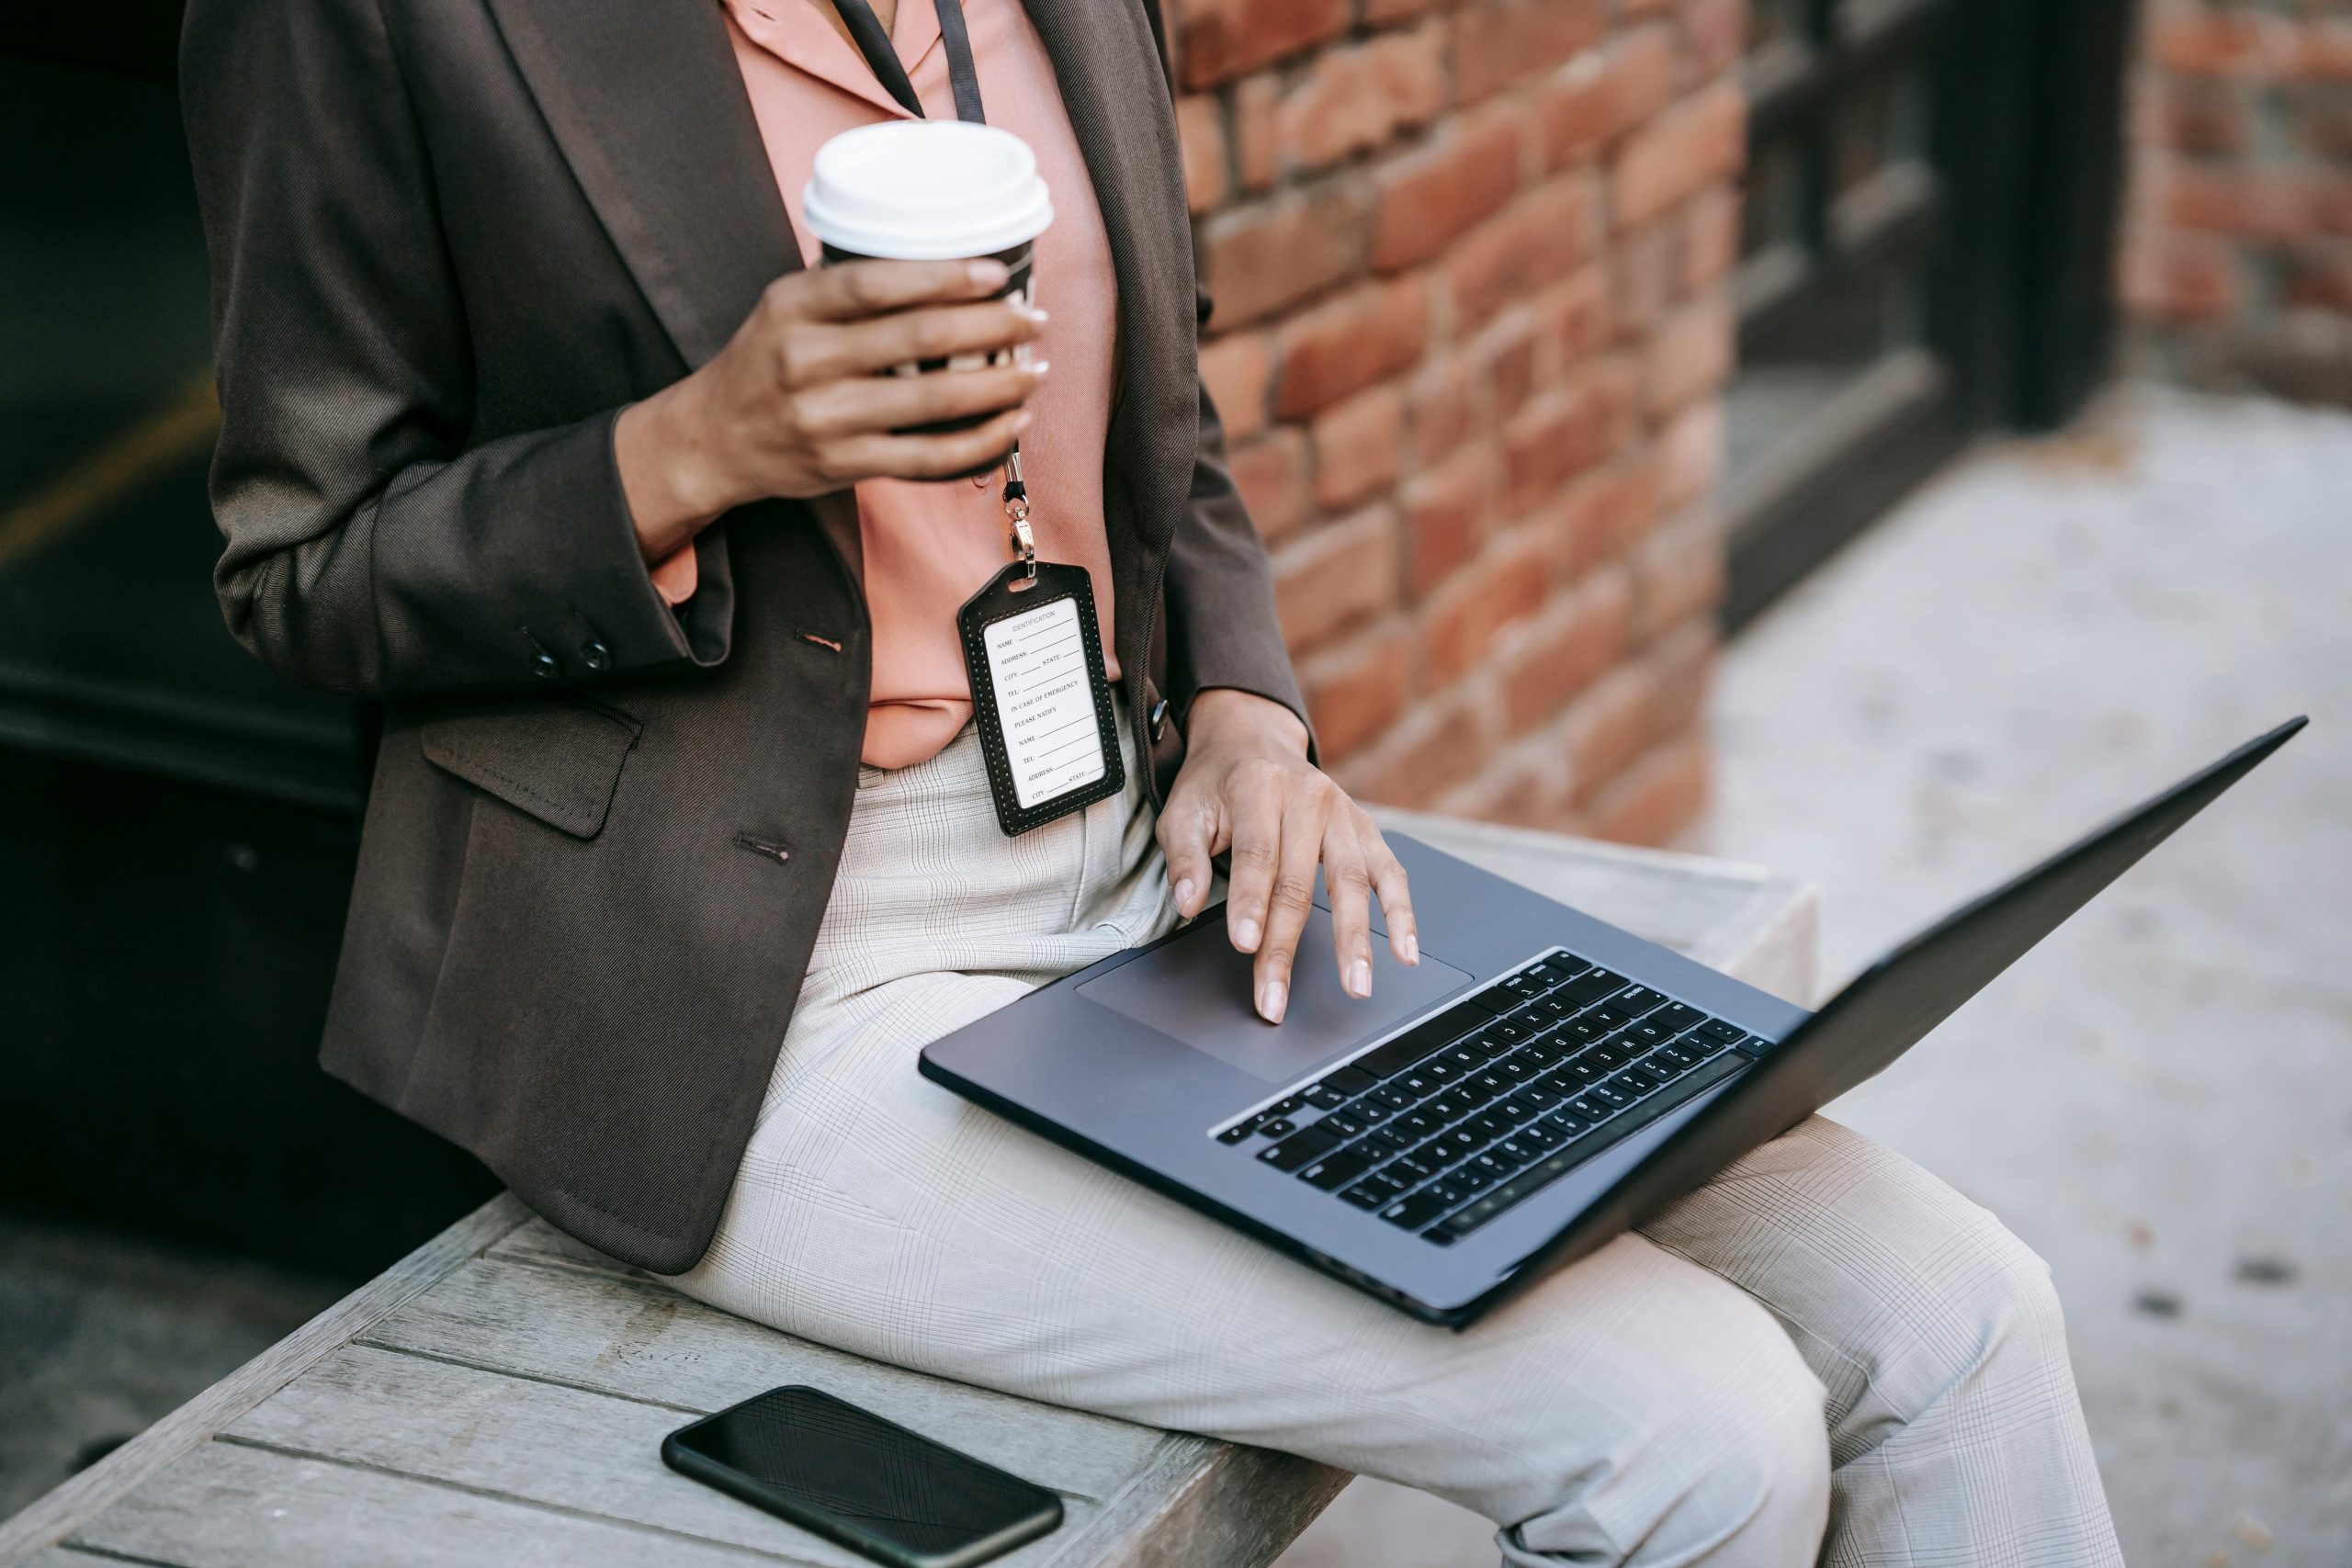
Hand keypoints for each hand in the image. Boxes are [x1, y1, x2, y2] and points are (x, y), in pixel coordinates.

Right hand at [615, 258, 1046, 559]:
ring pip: (933, 401)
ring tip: (1035, 371)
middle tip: (1034, 321)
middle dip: (992, 328)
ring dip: (998, 386)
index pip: (878, 282)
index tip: (997, 274)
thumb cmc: (766, 361)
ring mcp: (825, 417)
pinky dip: (980, 442)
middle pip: (918, 339)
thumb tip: (940, 253)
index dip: (945, 277)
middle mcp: (805, 360)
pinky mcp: (843, 464)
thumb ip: (846, 284)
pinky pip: (928, 458)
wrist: (714, 439)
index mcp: (794, 306)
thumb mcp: (786, 305)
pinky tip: (1011, 425)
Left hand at [1157, 689, 1417, 1023]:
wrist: (1254, 739)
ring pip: (1352, 882)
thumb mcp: (1182, 810)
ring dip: (1355, 940)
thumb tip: (1188, 904)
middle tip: (1276, 997)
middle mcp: (1308, 797)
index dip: (1250, 902)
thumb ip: (1184, 858)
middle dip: (1286, 946)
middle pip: (1299, 881)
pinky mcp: (1366, 828)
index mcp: (1258, 786)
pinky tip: (1405, 952)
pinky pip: (1390, 874)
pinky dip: (1401, 914)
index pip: (1257, 853)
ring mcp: (1343, 813)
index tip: (1245, 945)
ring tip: (1355, 985)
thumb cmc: (1216, 784)